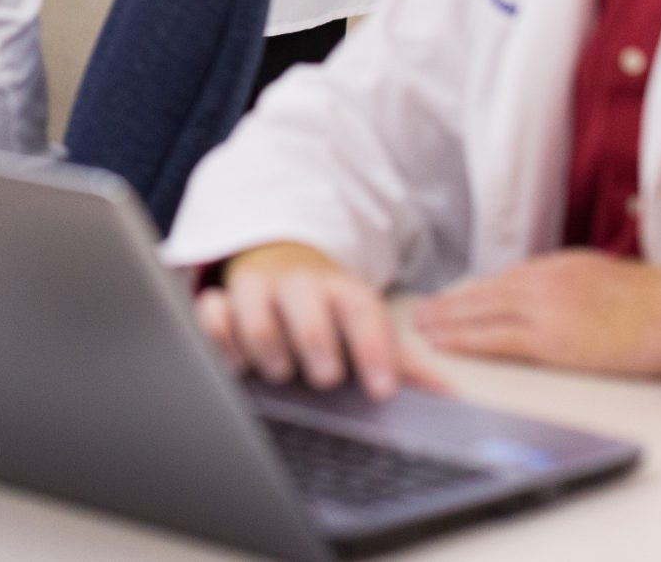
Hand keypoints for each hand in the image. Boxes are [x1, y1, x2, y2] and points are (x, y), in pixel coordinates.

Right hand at [195, 243, 448, 401]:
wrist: (280, 264)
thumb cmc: (328, 313)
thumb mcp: (366, 329)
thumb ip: (401, 363)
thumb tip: (450, 396)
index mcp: (342, 290)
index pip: (362, 309)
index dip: (373, 348)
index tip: (381, 389)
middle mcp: (299, 284)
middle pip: (305, 302)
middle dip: (316, 341)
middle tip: (325, 375)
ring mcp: (257, 288)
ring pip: (254, 305)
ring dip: (268, 344)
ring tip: (280, 369)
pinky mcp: (220, 300)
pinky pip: (210, 309)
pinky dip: (219, 334)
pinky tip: (235, 362)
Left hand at [411, 251, 660, 378]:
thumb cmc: (655, 302)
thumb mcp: (603, 276)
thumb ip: (570, 284)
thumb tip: (547, 298)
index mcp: (559, 267)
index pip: (504, 279)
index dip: (474, 291)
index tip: (453, 298)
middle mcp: (545, 281)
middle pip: (484, 292)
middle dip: (450, 303)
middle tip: (421, 312)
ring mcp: (545, 309)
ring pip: (482, 312)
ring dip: (448, 319)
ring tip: (423, 326)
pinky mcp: (553, 340)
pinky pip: (498, 340)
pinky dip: (466, 339)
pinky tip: (445, 342)